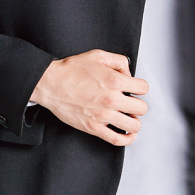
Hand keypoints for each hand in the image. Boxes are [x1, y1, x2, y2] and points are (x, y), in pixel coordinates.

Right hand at [31, 50, 147, 145]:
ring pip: (134, 126)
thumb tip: (128, 72)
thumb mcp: (98, 55)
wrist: (50, 84)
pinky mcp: (94, 128)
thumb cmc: (70, 71)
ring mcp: (103, 116)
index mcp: (115, 81)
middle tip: (131, 103)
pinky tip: (128, 135)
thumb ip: (118, 61)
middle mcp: (111, 100)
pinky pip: (117, 139)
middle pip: (142, 108)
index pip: (143, 88)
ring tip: (129, 118)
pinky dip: (127, 139)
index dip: (139, 87)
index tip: (134, 89)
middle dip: (138, 105)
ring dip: (134, 122)